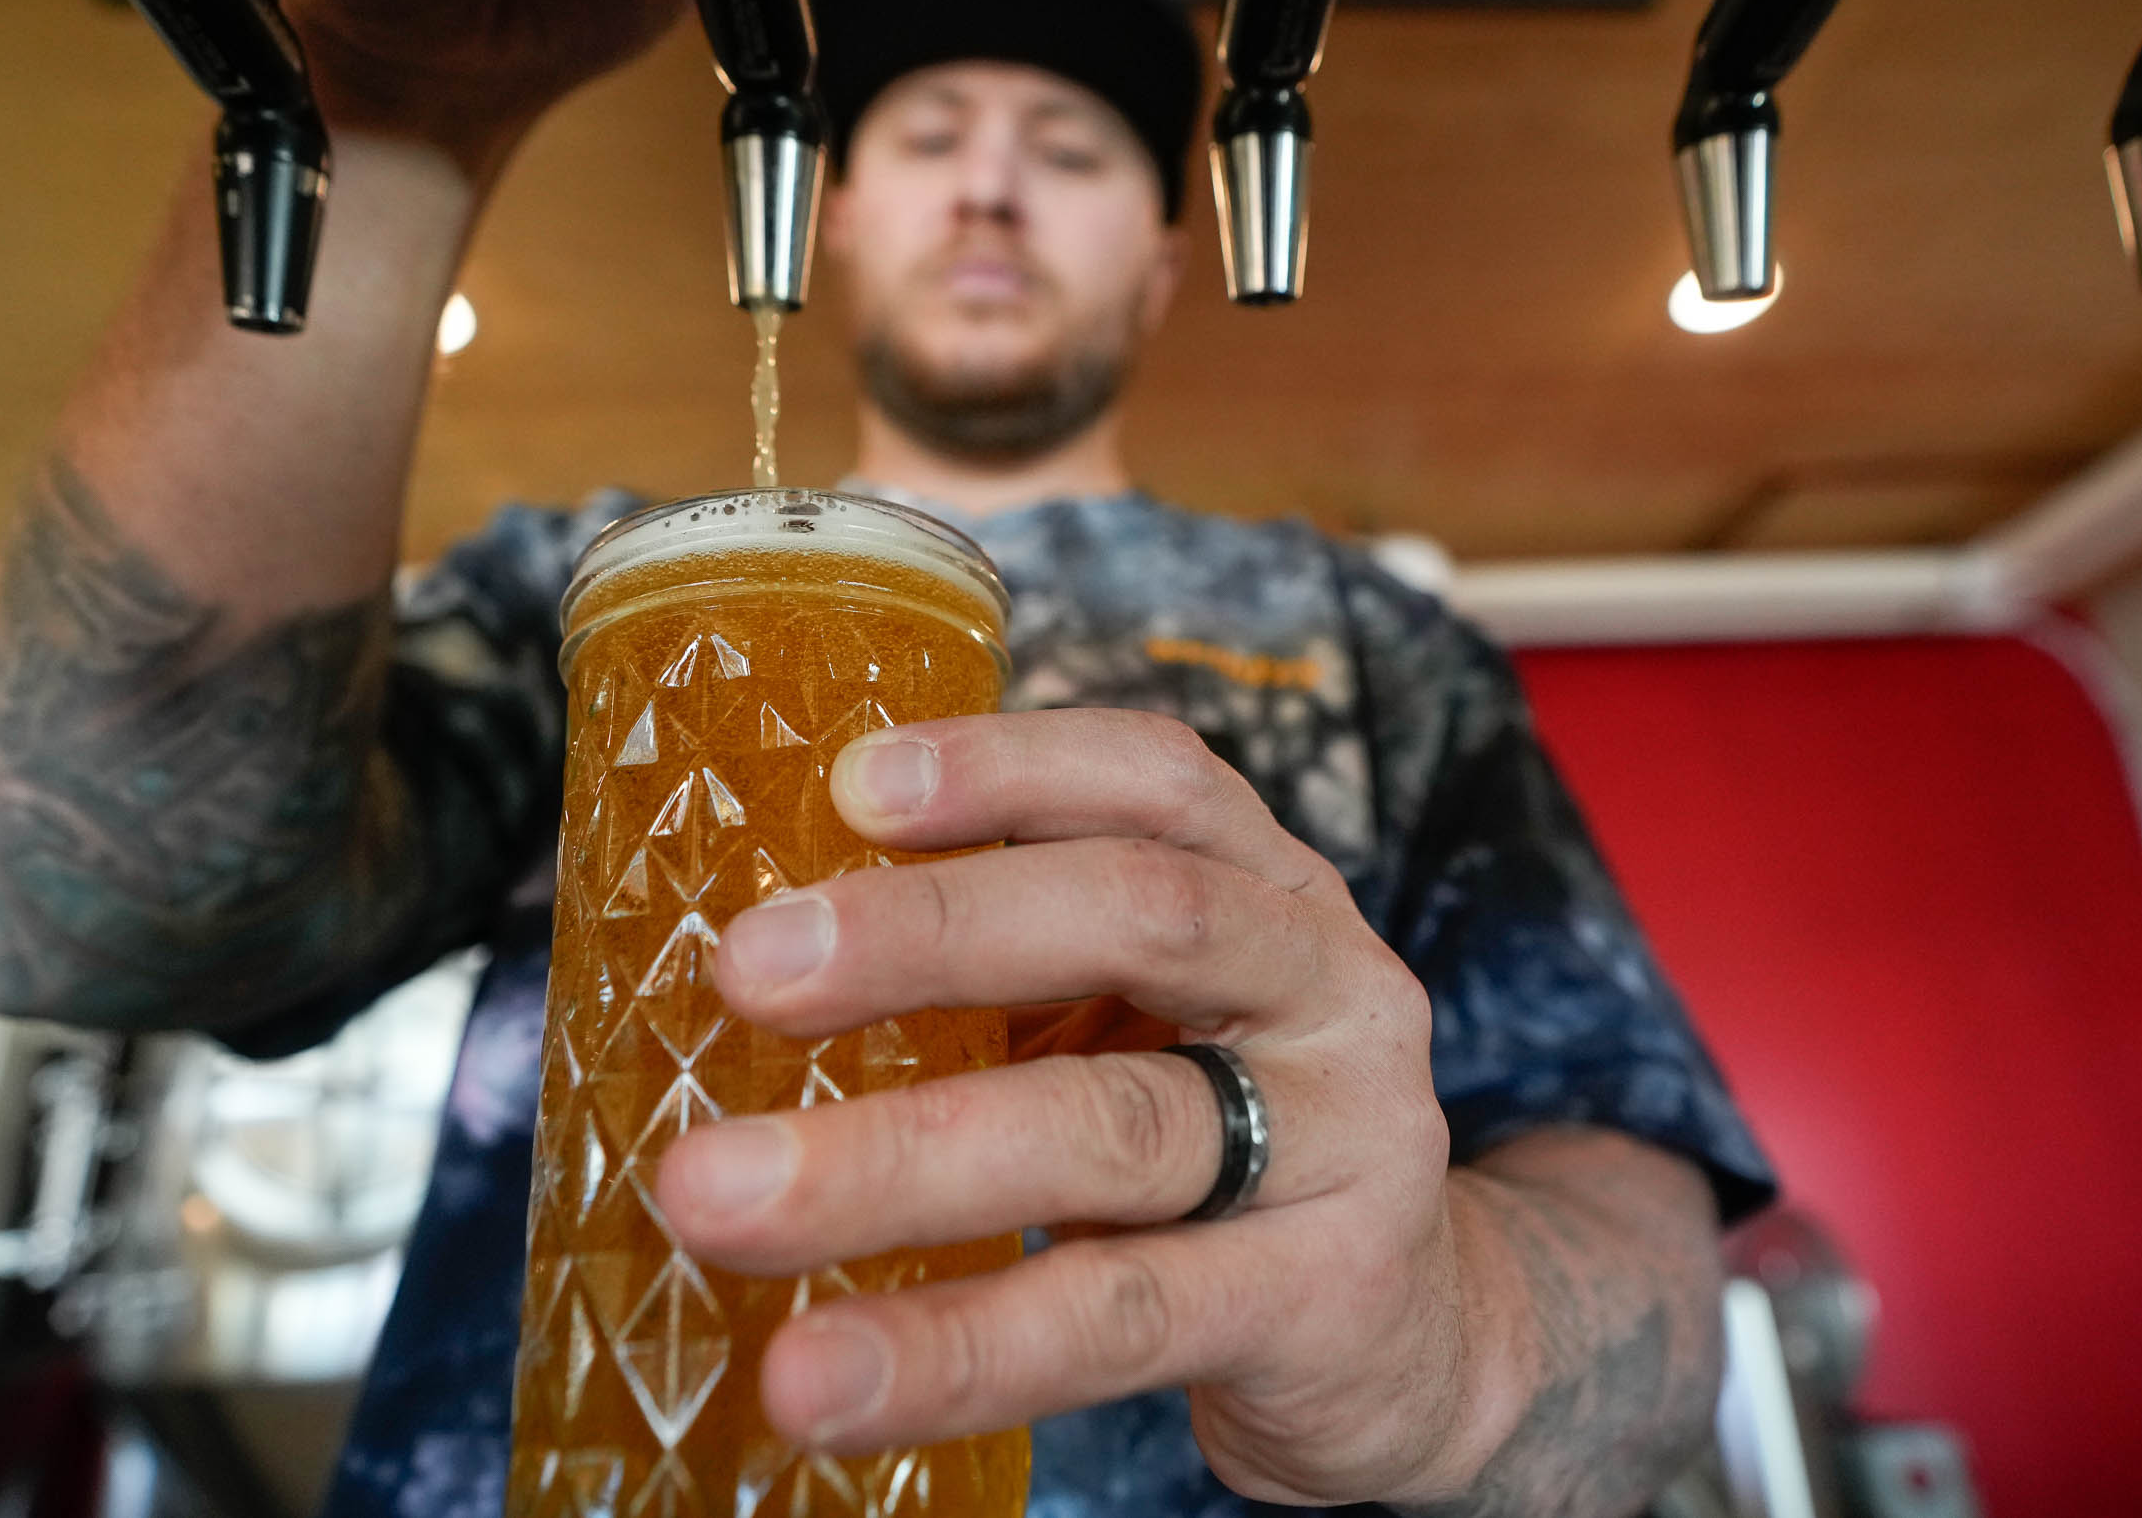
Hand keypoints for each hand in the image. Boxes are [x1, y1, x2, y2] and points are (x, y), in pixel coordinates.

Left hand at [652, 710, 1506, 1505]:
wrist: (1420, 1343)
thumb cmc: (1223, 1150)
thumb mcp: (1149, 1025)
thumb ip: (1009, 977)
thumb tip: (751, 951)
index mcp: (1272, 893)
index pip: (1160, 782)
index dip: (1012, 767)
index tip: (850, 781)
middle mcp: (1329, 991)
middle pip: (1142, 918)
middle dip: (930, 932)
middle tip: (744, 970)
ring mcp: (1345, 1147)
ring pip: (1114, 1129)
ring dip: (898, 1161)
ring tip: (721, 1202)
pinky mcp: (1325, 1307)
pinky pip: (1120, 1319)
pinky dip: (958, 1349)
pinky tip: (828, 1374)